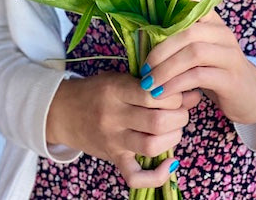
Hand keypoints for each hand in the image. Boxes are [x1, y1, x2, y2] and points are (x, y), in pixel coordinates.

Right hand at [46, 71, 200, 188]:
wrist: (62, 111)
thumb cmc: (96, 90)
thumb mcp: (120, 78)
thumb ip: (153, 84)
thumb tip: (193, 93)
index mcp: (116, 90)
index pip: (154, 94)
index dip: (174, 95)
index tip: (177, 93)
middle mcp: (114, 116)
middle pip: (157, 122)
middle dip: (179, 116)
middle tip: (180, 111)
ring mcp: (113, 141)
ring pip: (152, 146)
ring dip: (173, 138)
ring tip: (174, 129)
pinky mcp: (113, 159)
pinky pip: (135, 177)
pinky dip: (157, 175)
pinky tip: (170, 163)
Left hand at [142, 10, 255, 125]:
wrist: (251, 97)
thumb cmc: (217, 71)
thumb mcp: (202, 50)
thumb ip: (183, 37)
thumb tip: (148, 28)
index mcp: (214, 22)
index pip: (192, 7)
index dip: (168, 15)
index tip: (145, 30)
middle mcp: (223, 34)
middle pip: (188, 32)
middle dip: (161, 49)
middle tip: (144, 67)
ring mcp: (229, 55)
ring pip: (193, 53)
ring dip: (166, 69)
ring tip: (149, 83)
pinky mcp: (230, 78)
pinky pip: (199, 76)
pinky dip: (177, 84)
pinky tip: (163, 93)